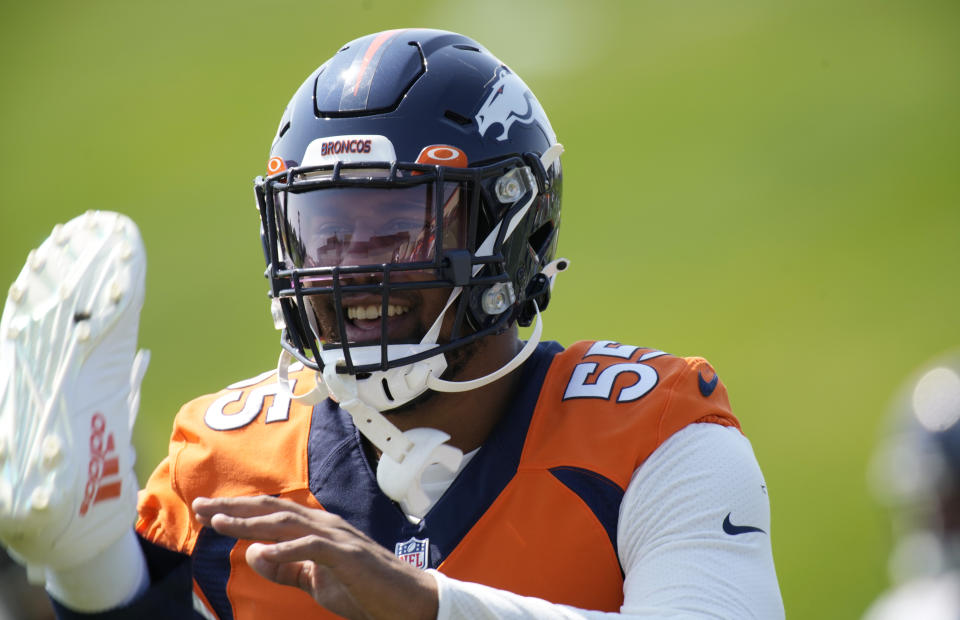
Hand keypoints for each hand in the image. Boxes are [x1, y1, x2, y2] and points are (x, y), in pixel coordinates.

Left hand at [192, 496, 437, 619]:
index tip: (206, 512)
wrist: (408, 600)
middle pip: (273, 509)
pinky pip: (312, 548)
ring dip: (251, 522)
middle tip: (200, 507)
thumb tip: (253, 552)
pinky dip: (285, 549)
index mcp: (318, 528)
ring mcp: (337, 538)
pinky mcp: (348, 556)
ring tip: (220, 524)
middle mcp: (325, 525)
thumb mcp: (315, 582)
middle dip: (234, 507)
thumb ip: (285, 568)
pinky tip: (261, 551)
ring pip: (287, 523)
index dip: (238, 509)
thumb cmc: (363, 590)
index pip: (271, 512)